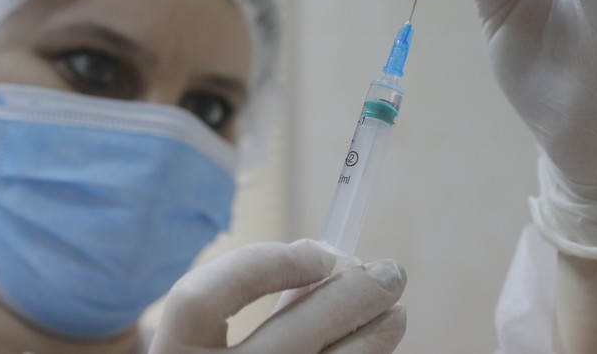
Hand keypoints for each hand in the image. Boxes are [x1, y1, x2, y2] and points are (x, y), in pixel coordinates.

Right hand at [148, 240, 405, 353]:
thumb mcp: (209, 341)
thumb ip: (254, 301)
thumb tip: (331, 263)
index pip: (201, 298)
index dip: (265, 266)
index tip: (321, 253)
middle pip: (291, 338)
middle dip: (352, 296)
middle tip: (390, 273)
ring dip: (374, 338)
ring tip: (395, 313)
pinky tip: (372, 350)